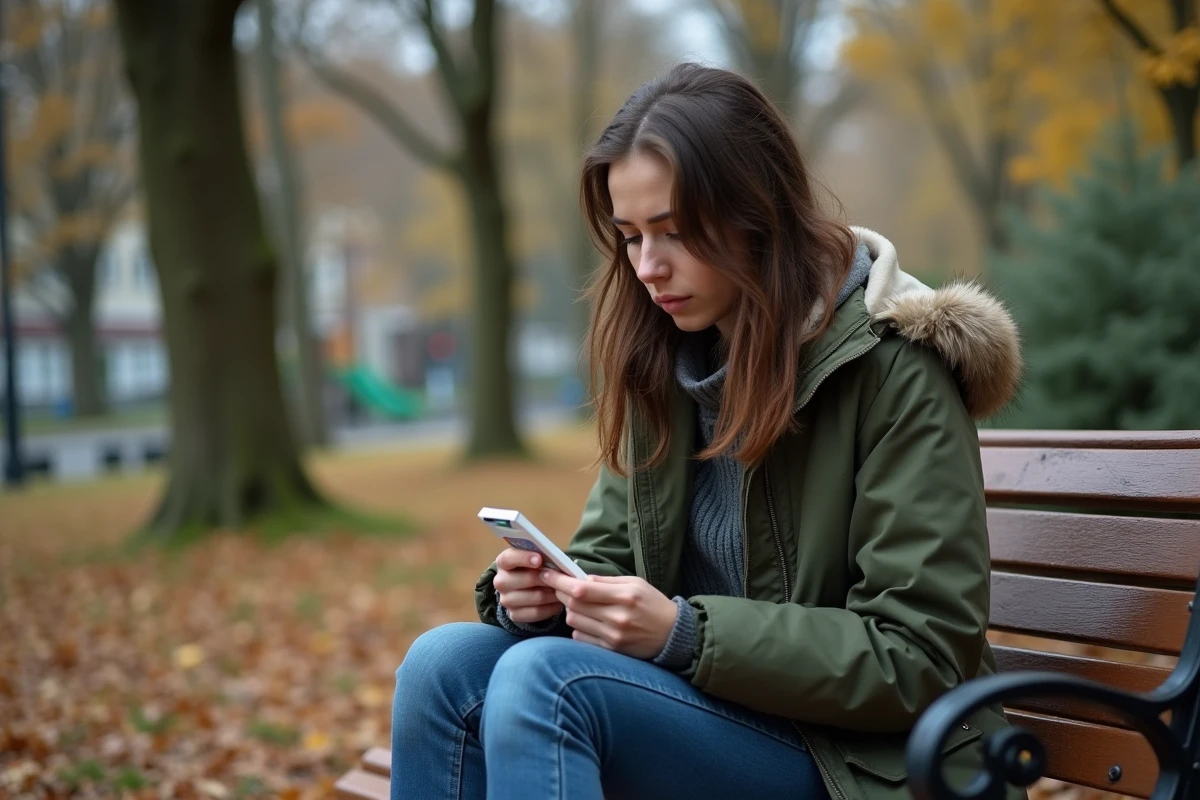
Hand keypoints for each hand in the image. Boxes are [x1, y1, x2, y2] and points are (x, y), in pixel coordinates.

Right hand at [493, 548, 564, 623]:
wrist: (527, 589)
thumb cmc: (534, 568)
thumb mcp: (535, 558)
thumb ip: (541, 556)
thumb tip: (554, 559)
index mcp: (503, 562)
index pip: (509, 558)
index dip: (524, 558)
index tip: (539, 559)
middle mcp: (501, 581)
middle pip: (525, 579)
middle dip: (546, 578)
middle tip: (561, 578)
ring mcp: (506, 600)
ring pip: (535, 597)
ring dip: (552, 594)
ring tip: (562, 590)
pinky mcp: (514, 615)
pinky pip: (536, 612)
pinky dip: (550, 607)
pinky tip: (558, 602)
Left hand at [539, 571, 677, 659]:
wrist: (673, 634)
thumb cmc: (652, 604)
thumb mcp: (635, 583)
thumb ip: (606, 581)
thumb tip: (579, 579)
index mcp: (624, 596)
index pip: (581, 590)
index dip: (560, 582)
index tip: (547, 574)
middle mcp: (617, 618)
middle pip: (574, 605)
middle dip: (561, 594)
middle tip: (559, 587)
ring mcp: (613, 637)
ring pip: (574, 621)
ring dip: (570, 610)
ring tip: (578, 604)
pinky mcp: (611, 650)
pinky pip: (581, 638)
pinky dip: (578, 627)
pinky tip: (588, 621)